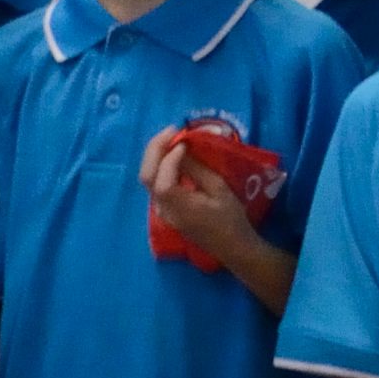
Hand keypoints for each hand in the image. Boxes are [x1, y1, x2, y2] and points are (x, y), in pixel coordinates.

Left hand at [140, 125, 283, 280]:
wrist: (232, 247)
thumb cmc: (231, 219)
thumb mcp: (219, 190)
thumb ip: (197, 169)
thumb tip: (181, 148)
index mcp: (178, 208)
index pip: (162, 179)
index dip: (170, 157)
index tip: (186, 142)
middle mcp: (163, 209)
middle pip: (146, 176)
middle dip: (155, 149)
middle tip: (171, 130)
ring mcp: (162, 210)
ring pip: (148, 178)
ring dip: (156, 155)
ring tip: (172, 137)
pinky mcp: (166, 208)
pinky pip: (156, 182)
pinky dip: (160, 164)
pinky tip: (173, 154)